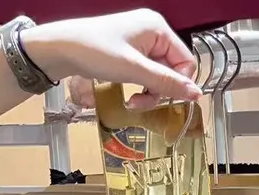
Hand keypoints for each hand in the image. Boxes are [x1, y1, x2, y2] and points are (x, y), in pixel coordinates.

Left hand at [22, 9, 200, 107]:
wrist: (62, 48)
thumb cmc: (94, 50)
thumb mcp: (134, 69)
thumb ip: (167, 83)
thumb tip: (196, 94)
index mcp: (157, 28)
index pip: (186, 62)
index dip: (179, 84)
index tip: (164, 100)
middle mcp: (152, 32)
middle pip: (173, 71)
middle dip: (160, 91)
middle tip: (141, 103)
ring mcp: (141, 43)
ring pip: (160, 76)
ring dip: (150, 93)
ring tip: (132, 101)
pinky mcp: (131, 53)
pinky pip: (147, 75)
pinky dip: (141, 88)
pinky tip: (129, 95)